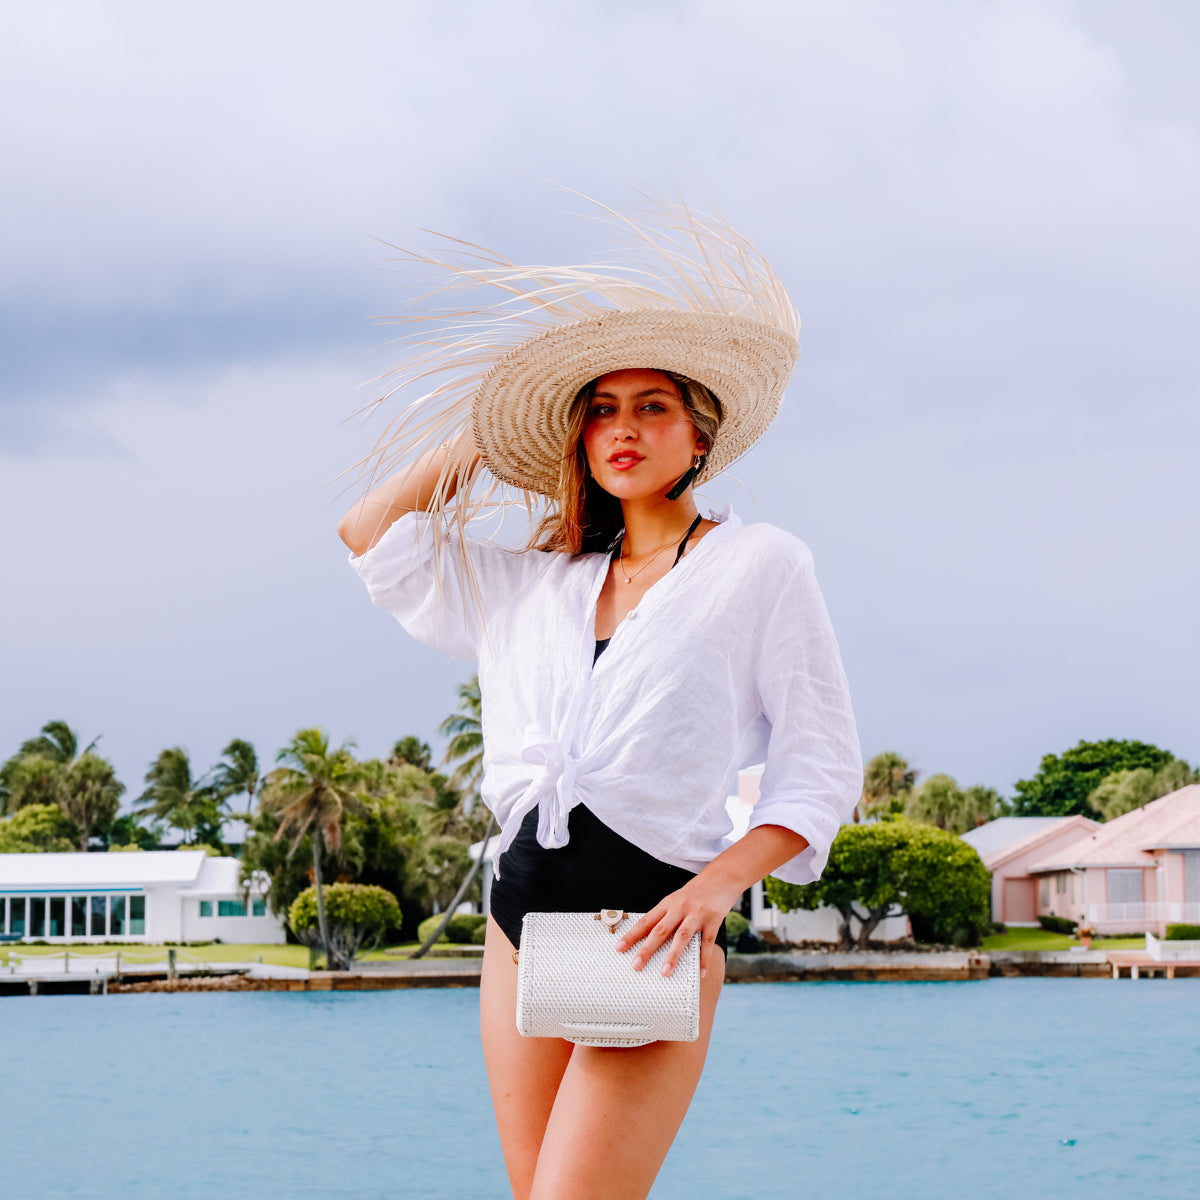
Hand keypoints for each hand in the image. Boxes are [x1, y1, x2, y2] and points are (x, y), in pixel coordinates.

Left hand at [612, 824, 808, 979]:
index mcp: (667, 903)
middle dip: (646, 949)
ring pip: (682, 937)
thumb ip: (665, 916)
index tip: (619, 948)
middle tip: (635, 966)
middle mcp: (680, 908)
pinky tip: (701, 973)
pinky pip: (707, 943)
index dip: (632, 935)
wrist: (721, 877)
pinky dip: (704, 959)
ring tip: (665, 972)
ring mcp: (697, 914)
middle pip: (660, 930)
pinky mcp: (713, 920)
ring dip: (672, 956)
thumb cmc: (696, 892)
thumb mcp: (676, 899)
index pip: (646, 921)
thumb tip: (648, 937)